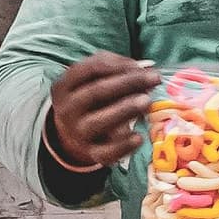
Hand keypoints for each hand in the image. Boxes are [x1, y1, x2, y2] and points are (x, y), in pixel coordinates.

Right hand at [42, 52, 162, 174]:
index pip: (90, 69)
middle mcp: (67, 110)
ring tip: (147, 101)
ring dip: (125, 109)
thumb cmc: (89, 99)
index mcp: (64, 86)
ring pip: (99, 121)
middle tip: (154, 79)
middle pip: (96, 92)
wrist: (71, 134)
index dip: (118, 65)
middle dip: (128, 83)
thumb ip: (115, 68)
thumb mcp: (91, 79)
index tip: (142, 67)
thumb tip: (143, 70)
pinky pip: (106, 152)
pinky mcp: (91, 153)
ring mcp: (77, 133)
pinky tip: (139, 137)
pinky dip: (123, 146)